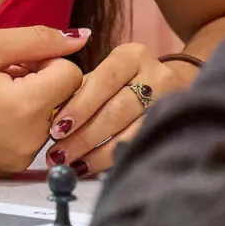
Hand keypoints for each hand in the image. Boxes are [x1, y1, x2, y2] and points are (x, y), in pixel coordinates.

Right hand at [0, 26, 90, 175]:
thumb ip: (37, 39)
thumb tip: (81, 37)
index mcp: (27, 106)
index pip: (72, 74)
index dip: (46, 60)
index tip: (14, 61)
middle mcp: (30, 140)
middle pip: (63, 99)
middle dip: (39, 82)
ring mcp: (19, 159)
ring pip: (48, 119)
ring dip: (29, 103)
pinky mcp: (7, 169)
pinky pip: (30, 140)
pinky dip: (17, 125)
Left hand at [45, 44, 196, 177]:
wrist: (165, 88)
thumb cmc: (119, 83)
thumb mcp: (101, 77)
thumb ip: (78, 91)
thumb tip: (49, 118)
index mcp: (131, 56)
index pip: (104, 79)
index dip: (80, 106)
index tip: (57, 128)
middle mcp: (156, 75)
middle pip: (119, 109)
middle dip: (85, 135)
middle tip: (59, 154)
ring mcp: (171, 102)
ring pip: (133, 132)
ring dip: (99, 153)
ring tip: (73, 165)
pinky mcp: (175, 126)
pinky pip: (142, 145)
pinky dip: (115, 160)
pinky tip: (93, 169)